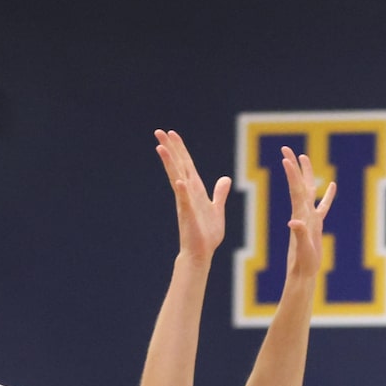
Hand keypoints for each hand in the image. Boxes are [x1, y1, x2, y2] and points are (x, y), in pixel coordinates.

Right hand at [154, 128, 229, 262]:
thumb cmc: (207, 234)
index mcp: (195, 190)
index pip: (187, 164)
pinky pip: (185, 201)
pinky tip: (179, 181)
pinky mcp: (188, 215)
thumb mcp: (217, 209)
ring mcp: (186, 203)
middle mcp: (188, 193)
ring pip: (177, 178)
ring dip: (169, 163)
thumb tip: (226, 179)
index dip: (180, 149)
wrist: (202, 253)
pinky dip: (183, 191)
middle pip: (178, 166)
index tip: (172, 133)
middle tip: (159, 131)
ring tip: (160, 147)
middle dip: (170, 149)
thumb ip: (220, 194)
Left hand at [277, 146, 336, 278]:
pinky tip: (331, 186)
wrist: (303, 273)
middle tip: (287, 148)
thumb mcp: (303, 249)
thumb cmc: (303, 263)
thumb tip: (293, 222)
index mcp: (301, 216)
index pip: (296, 190)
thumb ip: (300, 235)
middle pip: (299, 184)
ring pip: (309, 190)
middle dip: (294, 167)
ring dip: (307, 174)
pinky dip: (327, 195)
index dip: (292, 174)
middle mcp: (303, 213)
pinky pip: (323, 206)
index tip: (286, 158)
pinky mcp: (316, 225)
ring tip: (305, 157)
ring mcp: (310, 218)